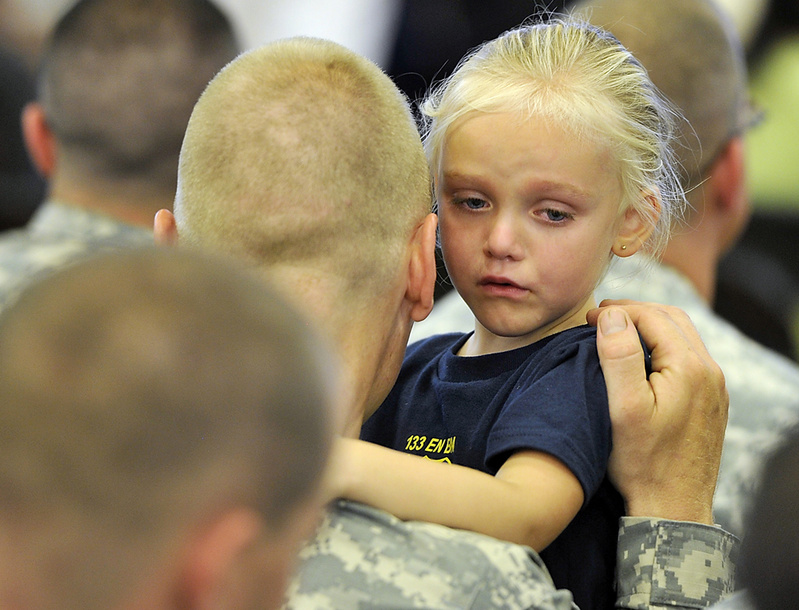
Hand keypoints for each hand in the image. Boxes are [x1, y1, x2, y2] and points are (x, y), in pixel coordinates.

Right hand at [587, 300, 727, 524]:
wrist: (673, 508)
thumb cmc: (643, 463)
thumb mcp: (623, 408)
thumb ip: (618, 357)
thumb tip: (612, 316)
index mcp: (690, 368)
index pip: (653, 317)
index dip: (619, 311)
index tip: (588, 317)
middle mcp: (710, 373)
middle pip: (673, 320)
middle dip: (636, 312)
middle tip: (601, 316)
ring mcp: (714, 389)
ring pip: (683, 338)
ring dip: (651, 327)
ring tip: (618, 333)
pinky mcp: (711, 402)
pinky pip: (689, 358)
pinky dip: (663, 347)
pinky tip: (641, 360)